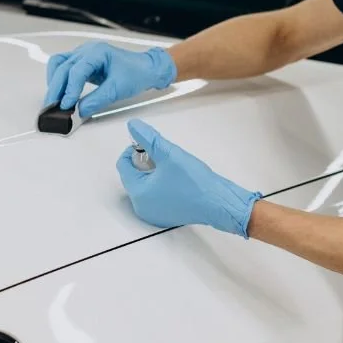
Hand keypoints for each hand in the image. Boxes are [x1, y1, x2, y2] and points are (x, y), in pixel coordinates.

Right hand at [44, 42, 176, 118]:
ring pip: (59, 64)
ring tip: (53, 101)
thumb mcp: (118, 89)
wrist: (146, 69)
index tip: (66, 105)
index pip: (76, 71)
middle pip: (62, 67)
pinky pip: (63, 67)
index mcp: (97, 52)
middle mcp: (87, 51)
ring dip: (54, 82)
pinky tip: (59, 92)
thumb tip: (79, 111)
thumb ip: (96, 100)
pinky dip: (58, 80)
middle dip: (56, 89)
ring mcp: (83, 55)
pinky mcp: (82, 62)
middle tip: (52, 107)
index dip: (69, 89)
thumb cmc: (137, 73)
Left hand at [116, 119, 262, 237]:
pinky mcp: (166, 215)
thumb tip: (134, 127)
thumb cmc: (196, 184)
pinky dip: (160, 184)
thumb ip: (148, 138)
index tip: (149, 146)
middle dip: (144, 162)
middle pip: (132, 175)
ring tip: (171, 168)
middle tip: (163, 157)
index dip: (133, 150)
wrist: (220, 202)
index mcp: (138, 193)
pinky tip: (176, 180)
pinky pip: (155, 195)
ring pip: (144, 184)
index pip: (122, 165)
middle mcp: (142, 207)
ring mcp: (154, 214)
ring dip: (153, 172)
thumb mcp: (168, 153)